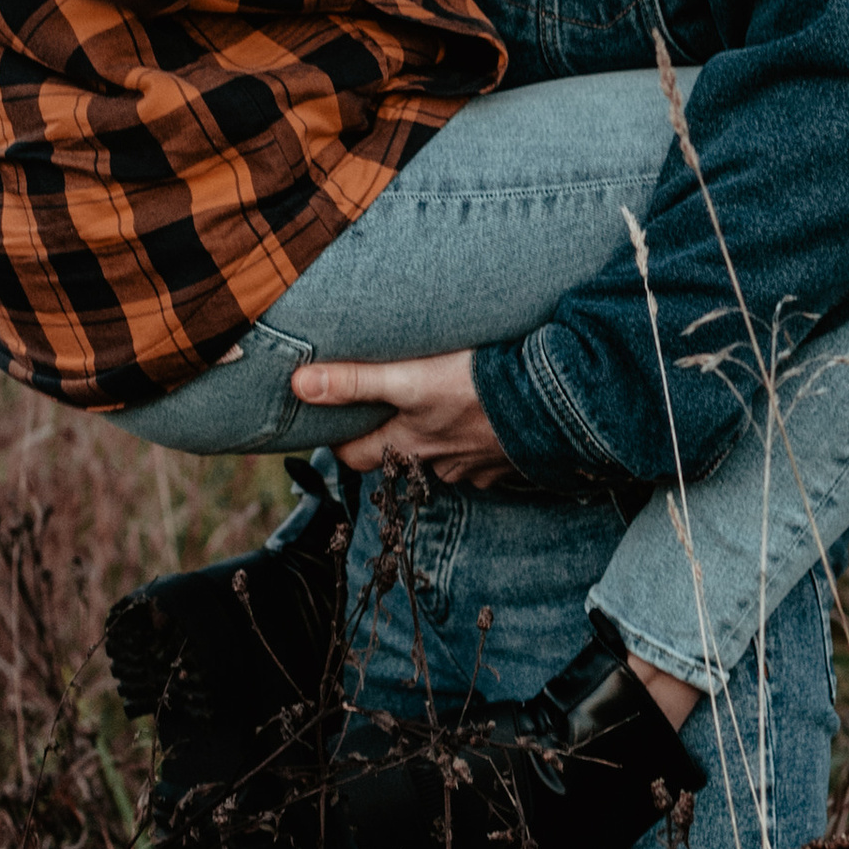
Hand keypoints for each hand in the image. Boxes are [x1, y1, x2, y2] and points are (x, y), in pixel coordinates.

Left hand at [290, 347, 519, 484]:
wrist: (549, 404)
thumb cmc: (475, 388)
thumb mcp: (409, 380)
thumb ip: (356, 381)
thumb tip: (299, 385)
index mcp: (408, 445)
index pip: (356, 456)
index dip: (343, 441)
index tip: (337, 424)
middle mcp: (436, 464)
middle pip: (401, 459)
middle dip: (393, 442)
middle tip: (390, 415)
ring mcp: (474, 468)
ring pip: (444, 461)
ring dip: (440, 442)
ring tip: (445, 411)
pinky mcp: (506, 464)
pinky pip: (484, 460)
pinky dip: (480, 444)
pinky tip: (487, 421)